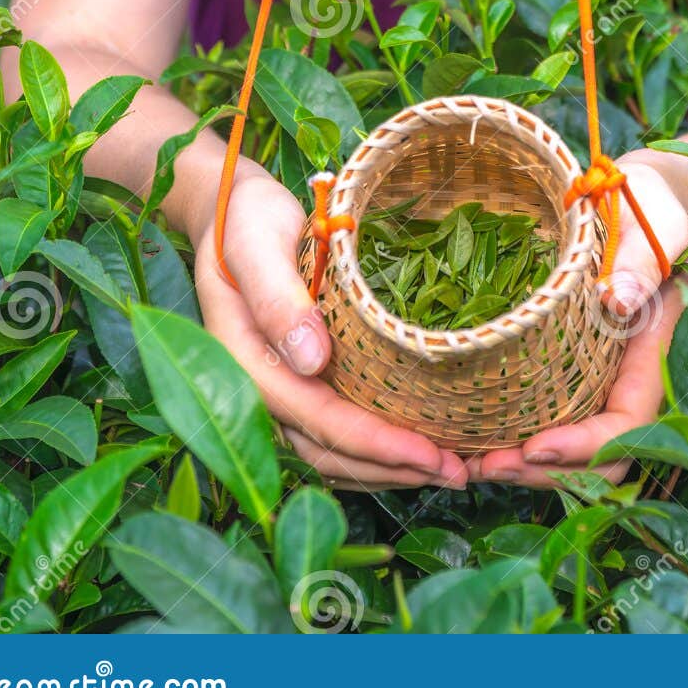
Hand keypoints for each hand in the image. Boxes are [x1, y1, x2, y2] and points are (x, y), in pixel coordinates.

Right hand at [188, 158, 468, 491]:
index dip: (376, 444)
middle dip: (394, 470)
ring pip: (334, 451)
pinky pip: (336, 430)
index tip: (431, 454)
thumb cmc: (245, 223)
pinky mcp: (298, 382)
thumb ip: (278, 300)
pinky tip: (417, 446)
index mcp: (246, 367)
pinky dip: (377, 447)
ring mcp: (279, 390)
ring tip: (450, 469)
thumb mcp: (256, 247)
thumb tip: (313, 361)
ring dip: (389, 467)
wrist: (229, 214)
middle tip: (459, 473)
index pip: (319, 421)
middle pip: (329, 452)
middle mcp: (260, 392)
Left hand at [469, 158, 687, 487]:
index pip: (627, 425)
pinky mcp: (574, 372)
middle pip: (597, 457)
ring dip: (525, 464)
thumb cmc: (651, 209)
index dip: (584, 447)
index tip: (534, 446)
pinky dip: (517, 436)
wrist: (645, 200)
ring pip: (573, 450)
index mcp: (652, 356)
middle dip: (544, 470)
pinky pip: (552, 419)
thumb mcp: (651, 230)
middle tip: (486, 466)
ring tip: (470, 462)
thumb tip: (618, 299)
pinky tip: (475, 436)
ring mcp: (601, 381)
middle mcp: (627, 382)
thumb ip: (639, 264)